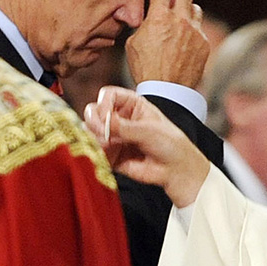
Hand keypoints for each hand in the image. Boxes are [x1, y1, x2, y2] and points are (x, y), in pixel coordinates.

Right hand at [84, 86, 209, 206]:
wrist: (176, 170)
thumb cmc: (170, 144)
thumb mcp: (148, 130)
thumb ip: (124, 127)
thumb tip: (103, 121)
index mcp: (132, 104)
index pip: (108, 95)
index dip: (104, 103)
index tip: (107, 115)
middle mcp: (120, 118)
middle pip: (94, 111)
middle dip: (95, 121)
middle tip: (103, 131)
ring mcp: (114, 137)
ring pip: (91, 131)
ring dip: (96, 137)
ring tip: (109, 144)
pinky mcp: (110, 155)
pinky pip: (95, 151)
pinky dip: (96, 152)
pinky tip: (107, 154)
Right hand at [126, 0, 208, 87]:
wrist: (167, 90)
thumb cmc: (145, 67)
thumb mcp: (133, 43)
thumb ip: (143, 24)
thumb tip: (146, 17)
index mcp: (158, 17)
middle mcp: (179, 20)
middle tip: (171, 3)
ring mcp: (194, 31)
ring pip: (195, 8)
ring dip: (186, 12)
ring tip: (177, 26)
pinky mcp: (204, 43)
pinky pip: (199, 28)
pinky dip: (191, 31)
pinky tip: (183, 45)